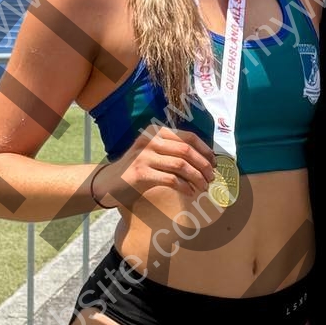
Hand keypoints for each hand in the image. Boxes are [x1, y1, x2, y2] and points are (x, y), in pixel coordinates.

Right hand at [97, 123, 215, 205]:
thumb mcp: (154, 153)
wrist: (110, 182)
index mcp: (156, 132)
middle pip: (187, 151)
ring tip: (203, 187)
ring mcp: (144, 156)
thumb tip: (205, 160)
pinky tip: (190, 192)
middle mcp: (150, 140)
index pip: (189, 137)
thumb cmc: (138, 169)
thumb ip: (173, 151)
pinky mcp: (141, 173)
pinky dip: (184, 186)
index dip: (205, 150)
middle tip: (211, 178)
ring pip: (181, 165)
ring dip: (197, 177)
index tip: (215, 163)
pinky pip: (171, 179)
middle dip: (204, 165)